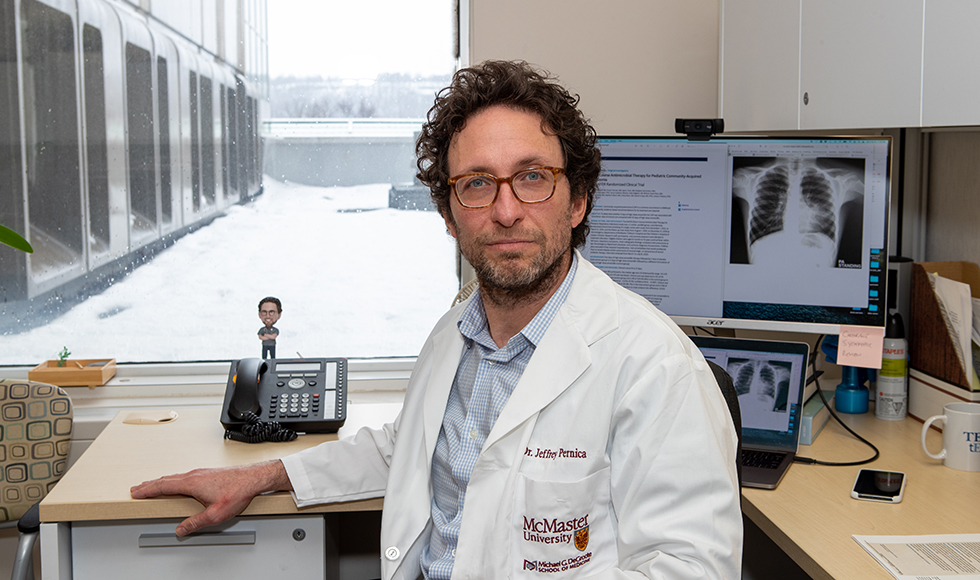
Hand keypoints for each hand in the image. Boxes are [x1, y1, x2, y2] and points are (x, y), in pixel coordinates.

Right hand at [130, 460, 291, 535]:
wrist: (253, 478)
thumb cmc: (237, 491)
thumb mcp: (215, 514)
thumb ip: (195, 523)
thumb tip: (181, 529)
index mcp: (192, 483)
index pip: (163, 486)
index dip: (148, 490)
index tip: (136, 492)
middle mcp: (194, 475)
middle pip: (166, 479)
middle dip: (150, 484)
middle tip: (137, 488)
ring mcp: (201, 472)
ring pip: (175, 476)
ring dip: (161, 481)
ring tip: (152, 485)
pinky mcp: (208, 472)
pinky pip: (184, 475)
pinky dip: (173, 478)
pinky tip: (176, 482)